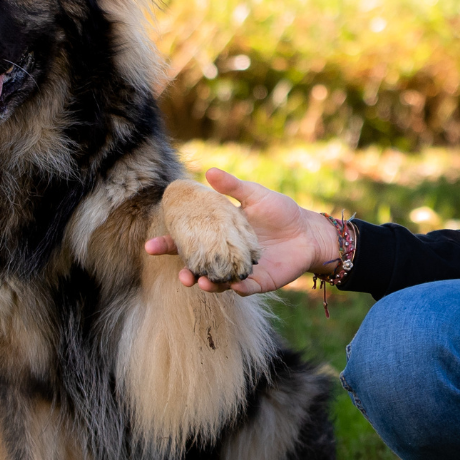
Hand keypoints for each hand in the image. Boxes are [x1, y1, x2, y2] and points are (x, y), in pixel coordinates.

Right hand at [142, 168, 335, 294]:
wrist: (308, 231)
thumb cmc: (281, 211)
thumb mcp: (255, 195)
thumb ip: (232, 187)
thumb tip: (208, 171)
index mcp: (218, 235)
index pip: (188, 242)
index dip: (168, 245)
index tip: (150, 246)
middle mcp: (225, 256)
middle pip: (198, 267)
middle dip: (186, 272)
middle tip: (181, 275)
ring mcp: (240, 271)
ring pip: (218, 282)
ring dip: (208, 284)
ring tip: (202, 282)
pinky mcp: (259, 282)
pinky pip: (245, 288)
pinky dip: (237, 287)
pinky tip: (233, 284)